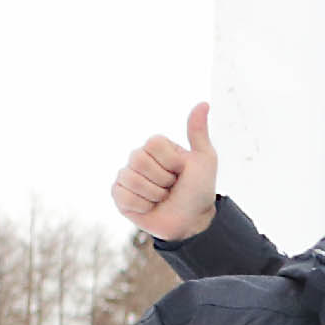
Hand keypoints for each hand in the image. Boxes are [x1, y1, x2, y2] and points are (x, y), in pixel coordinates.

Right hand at [111, 102, 217, 242]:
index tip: (181, 171)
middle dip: (163, 180)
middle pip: (139, 160)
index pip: (152, 144)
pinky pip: (123, 196)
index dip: (170, 162)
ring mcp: (126, 176)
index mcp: (156, 147)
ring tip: (162, 198)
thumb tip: (203, 103)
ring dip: (154, 195)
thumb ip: (199, 133)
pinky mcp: (119, 196)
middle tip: (171, 187)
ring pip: (131, 180)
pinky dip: (142, 206)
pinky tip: (149, 207)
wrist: (192, 221)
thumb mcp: (205, 160)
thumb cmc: (199, 189)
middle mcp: (138, 158)